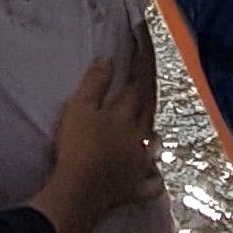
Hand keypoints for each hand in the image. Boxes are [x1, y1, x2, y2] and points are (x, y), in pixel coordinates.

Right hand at [31, 54, 159, 232]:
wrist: (79, 192)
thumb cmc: (78, 146)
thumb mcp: (80, 108)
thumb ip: (96, 83)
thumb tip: (109, 59)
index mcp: (127, 114)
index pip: (138, 81)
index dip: (141, 60)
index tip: (141, 39)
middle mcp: (141, 137)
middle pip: (149, 108)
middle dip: (147, 88)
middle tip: (144, 73)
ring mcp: (141, 165)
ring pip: (154, 143)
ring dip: (152, 131)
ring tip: (147, 124)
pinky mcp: (136, 189)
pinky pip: (151, 183)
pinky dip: (153, 176)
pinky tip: (152, 173)